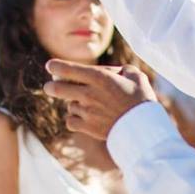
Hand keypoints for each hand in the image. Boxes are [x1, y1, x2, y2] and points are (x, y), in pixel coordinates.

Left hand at [43, 59, 157, 140]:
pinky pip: (70, 121)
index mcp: (99, 78)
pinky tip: (86, 118)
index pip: (67, 69)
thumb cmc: (141, 99)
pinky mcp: (87, 127)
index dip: (55, 66)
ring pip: (69, 105)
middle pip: (56, 88)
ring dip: (74, 104)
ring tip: (90, 106)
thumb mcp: (135, 75)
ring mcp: (86, 111)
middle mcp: (89, 93)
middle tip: (50, 87)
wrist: (144, 128)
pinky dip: (75, 119)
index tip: (50, 66)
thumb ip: (118, 70)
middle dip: (50, 87)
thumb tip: (107, 72)